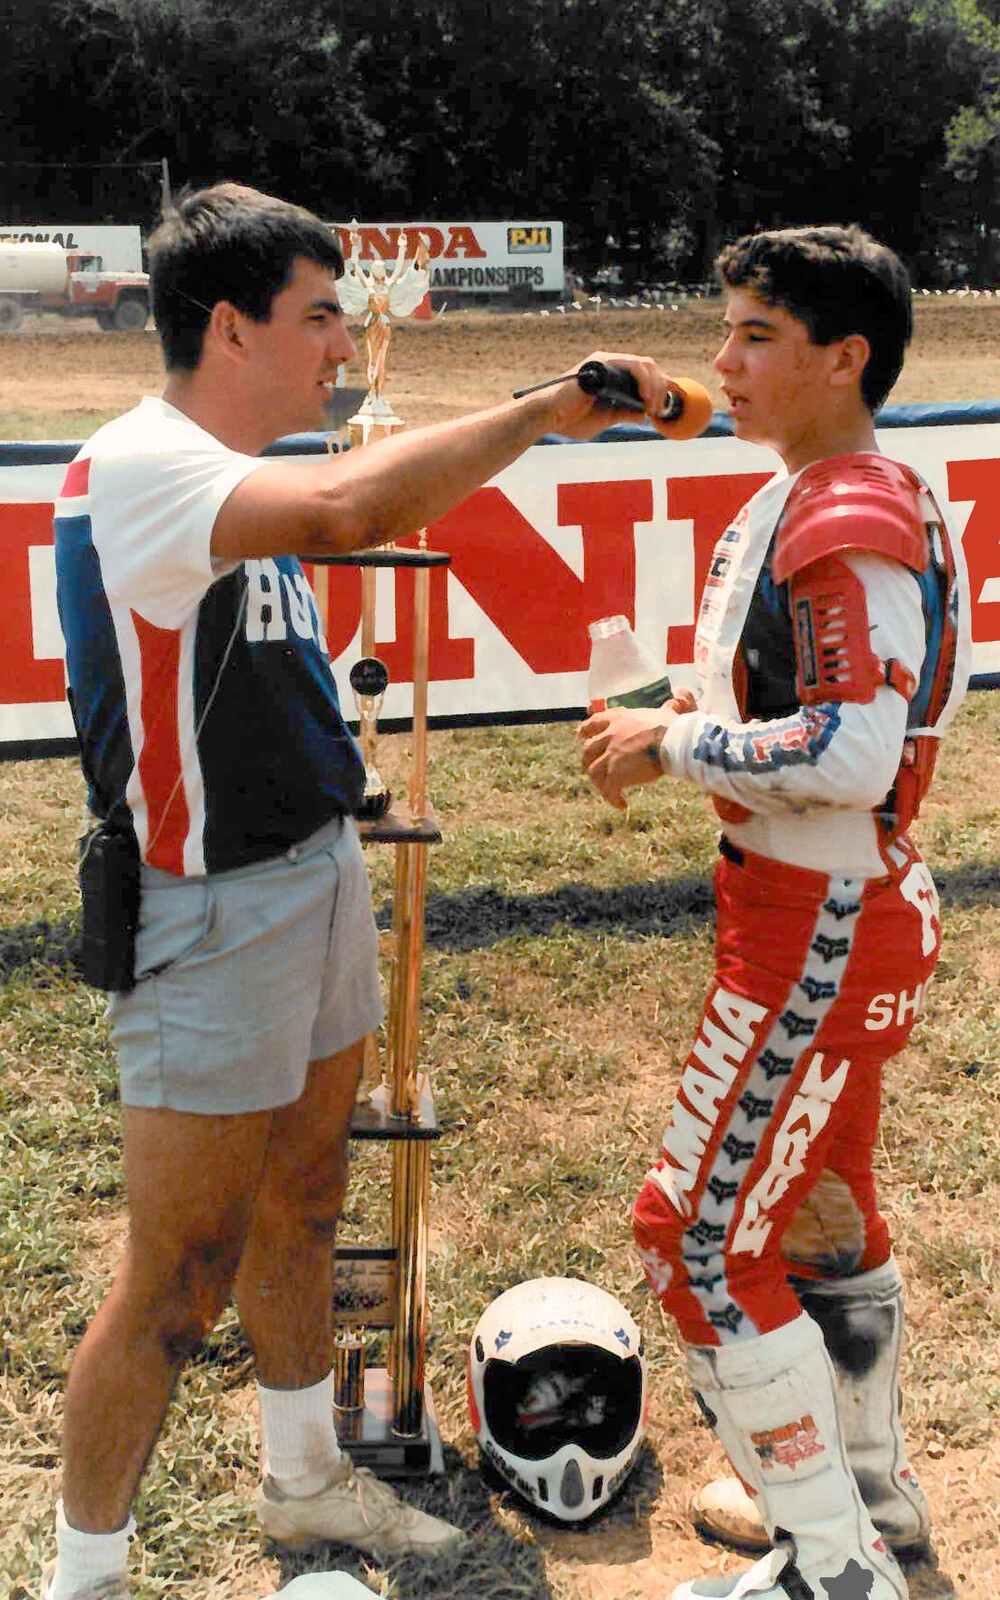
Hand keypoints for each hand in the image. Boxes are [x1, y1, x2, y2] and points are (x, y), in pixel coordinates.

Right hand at [544, 352, 678, 438]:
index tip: (665, 406)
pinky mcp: (602, 362)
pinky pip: (633, 365)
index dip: (660, 387)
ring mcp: (607, 361)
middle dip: (660, 389)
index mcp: (612, 375)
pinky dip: (645, 380)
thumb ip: (625, 413)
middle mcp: (611, 364)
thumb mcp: (606, 418)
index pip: (645, 374)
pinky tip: (644, 398)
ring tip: (652, 407)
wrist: (548, 416)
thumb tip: (644, 415)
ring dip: (655, 386)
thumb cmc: (571, 418)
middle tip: (657, 411)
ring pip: (645, 365)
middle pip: (649, 367)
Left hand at [579, 690, 695, 809]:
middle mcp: (609, 736)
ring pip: (593, 771)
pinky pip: (608, 790)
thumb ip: (664, 708)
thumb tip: (678, 698)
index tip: (580, 735)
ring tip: (607, 790)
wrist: (673, 743)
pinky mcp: (615, 774)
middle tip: (591, 767)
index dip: (585, 730)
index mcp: (618, 719)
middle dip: (588, 759)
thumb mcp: (663, 712)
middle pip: (587, 750)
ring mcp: (610, 755)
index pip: (593, 723)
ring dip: (599, 781)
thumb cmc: (673, 727)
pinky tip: (621, 804)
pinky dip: (612, 798)